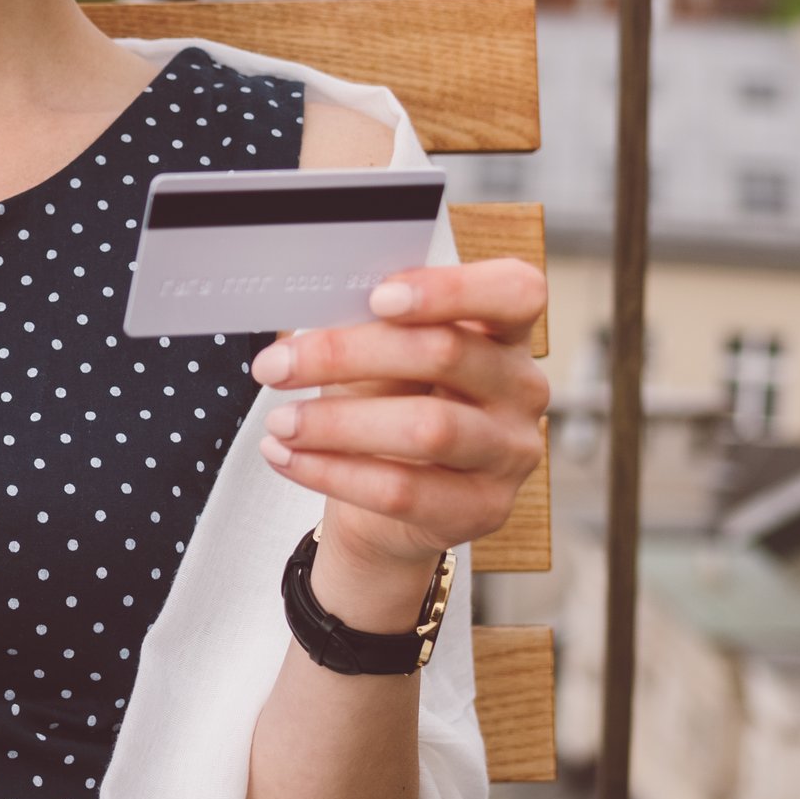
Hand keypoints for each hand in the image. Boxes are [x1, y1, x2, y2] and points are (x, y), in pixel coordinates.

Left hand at [249, 259, 549, 602]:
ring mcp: (511, 452)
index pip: (515, 292)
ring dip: (337, 423)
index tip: (377, 297)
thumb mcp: (379, 358)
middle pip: (447, 353)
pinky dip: (332, 472)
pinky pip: (403, 490)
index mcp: (504, 330)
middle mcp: (523, 388)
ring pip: (427, 427)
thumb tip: (315, 303)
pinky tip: (287, 457)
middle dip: (347, 354)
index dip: (452, 289)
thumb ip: (369, 326)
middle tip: (276, 366)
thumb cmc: (385, 405)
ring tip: (280, 422)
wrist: (384, 505)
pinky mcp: (483, 509)